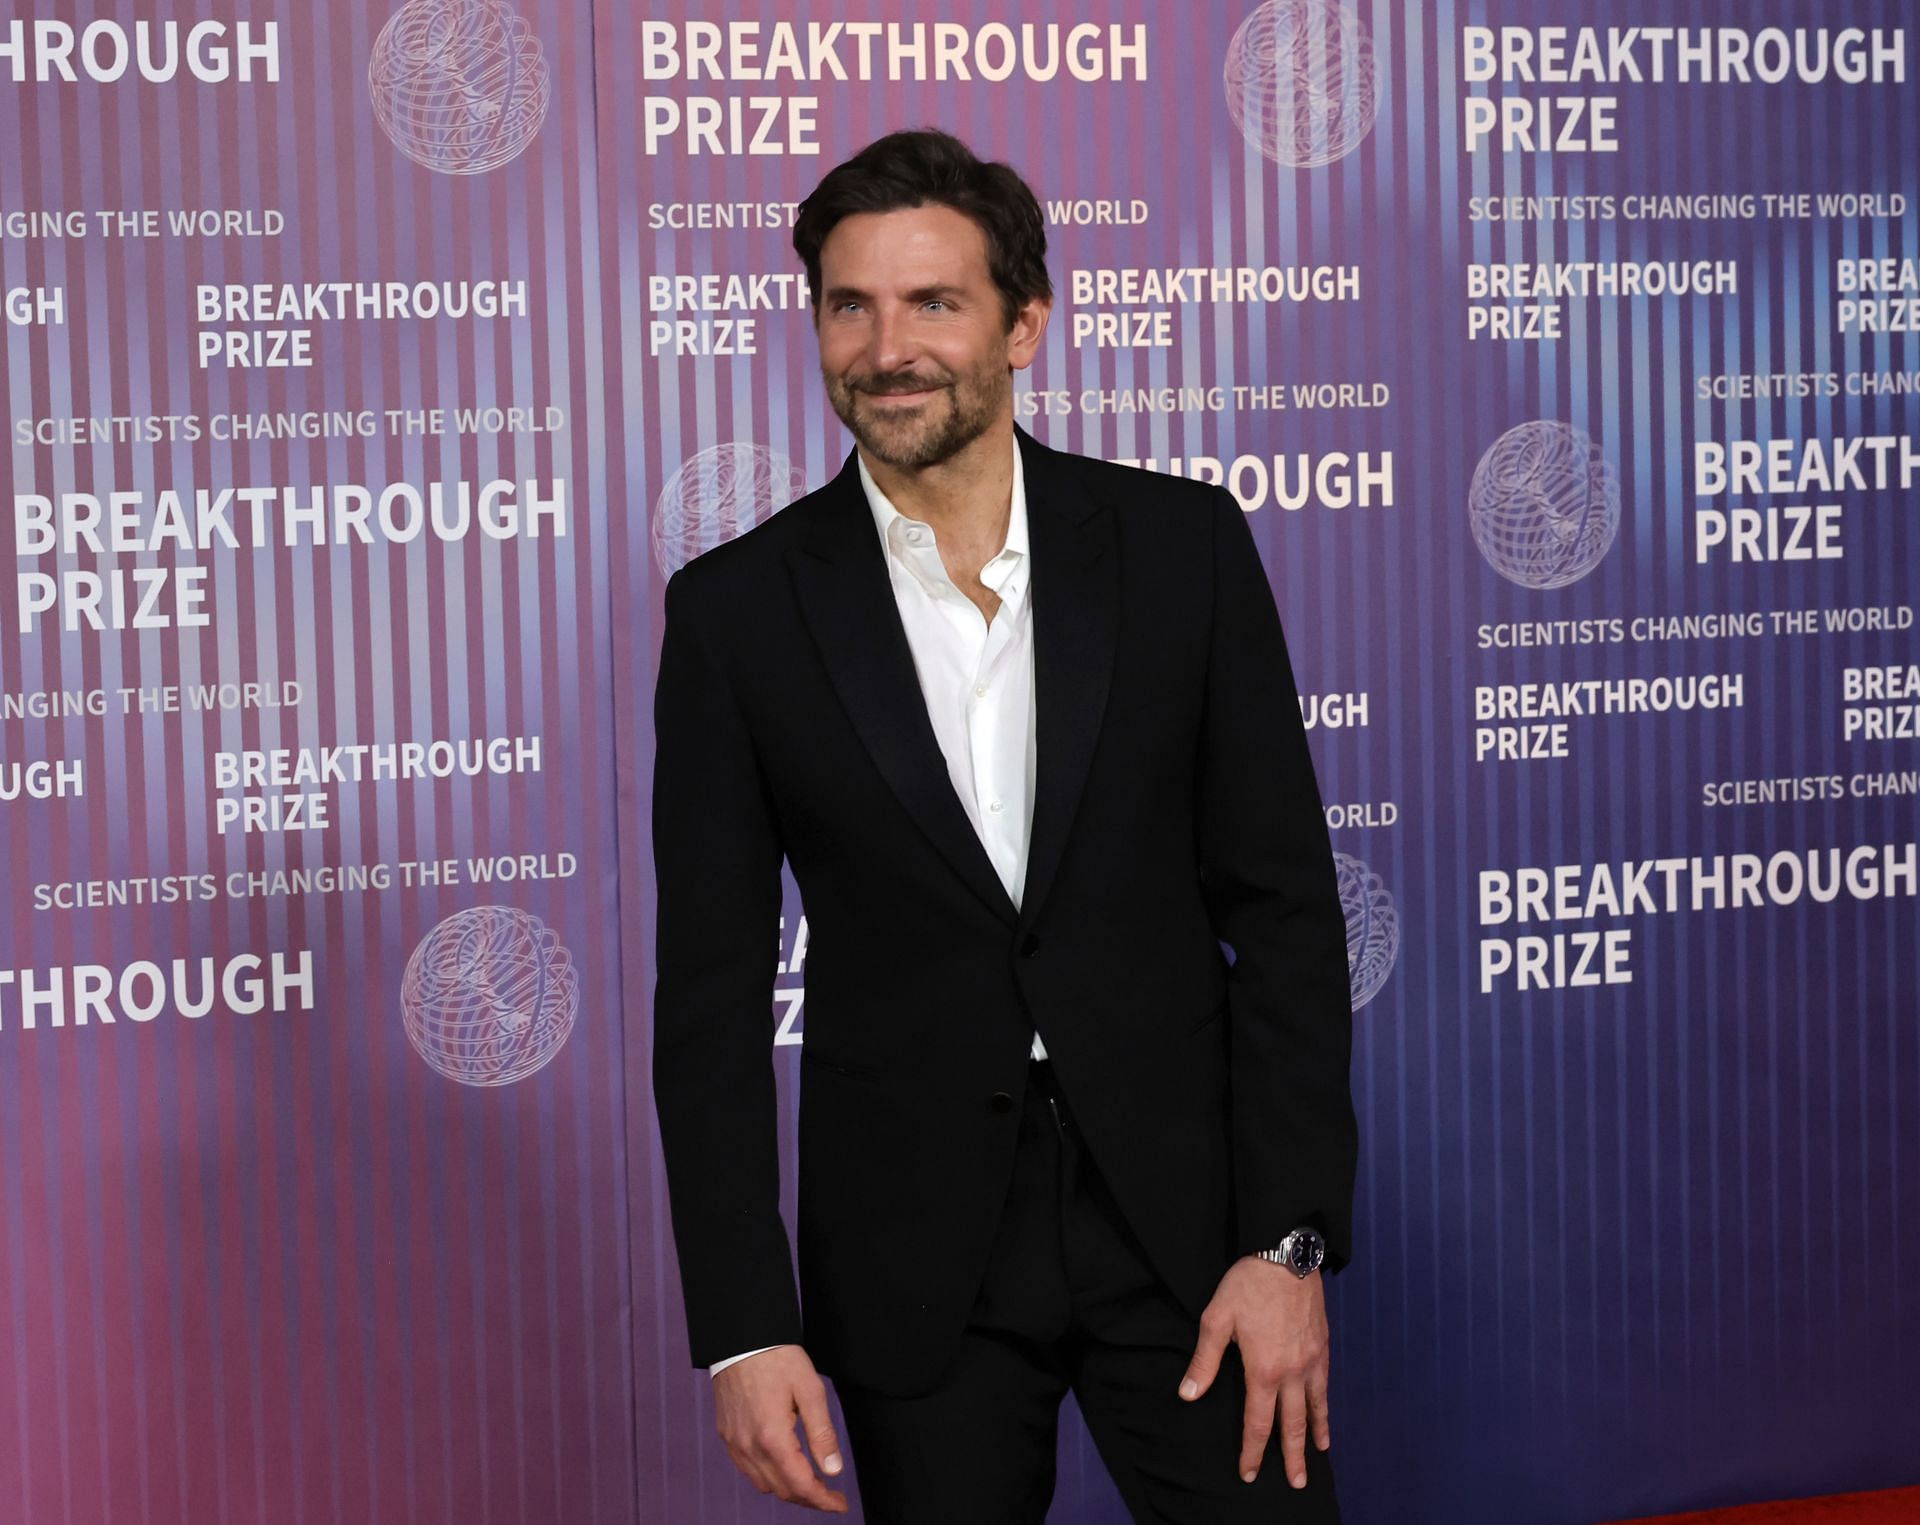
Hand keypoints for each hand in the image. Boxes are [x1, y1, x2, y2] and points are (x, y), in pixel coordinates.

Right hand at [711, 1345, 848, 1511]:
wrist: (741, 1338)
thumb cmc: (776, 1358)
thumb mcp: (810, 1389)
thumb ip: (822, 1433)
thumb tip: (833, 1470)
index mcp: (772, 1437)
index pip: (800, 1485)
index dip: (823, 1500)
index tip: (840, 1504)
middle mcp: (749, 1446)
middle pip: (782, 1491)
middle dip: (809, 1498)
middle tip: (831, 1495)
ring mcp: (735, 1442)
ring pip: (763, 1485)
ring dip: (788, 1489)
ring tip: (810, 1481)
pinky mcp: (727, 1435)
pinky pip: (748, 1470)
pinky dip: (768, 1477)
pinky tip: (783, 1465)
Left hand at [1178, 1256, 1329, 1489]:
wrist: (1286, 1256)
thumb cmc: (1248, 1285)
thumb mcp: (1217, 1319)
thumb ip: (1204, 1361)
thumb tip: (1188, 1394)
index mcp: (1262, 1371)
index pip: (1257, 1422)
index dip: (1252, 1450)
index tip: (1248, 1473)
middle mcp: (1291, 1374)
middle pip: (1291, 1426)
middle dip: (1291, 1457)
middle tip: (1294, 1483)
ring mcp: (1311, 1362)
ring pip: (1314, 1409)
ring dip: (1314, 1436)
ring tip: (1316, 1457)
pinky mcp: (1323, 1348)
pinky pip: (1325, 1387)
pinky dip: (1326, 1407)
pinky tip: (1324, 1415)